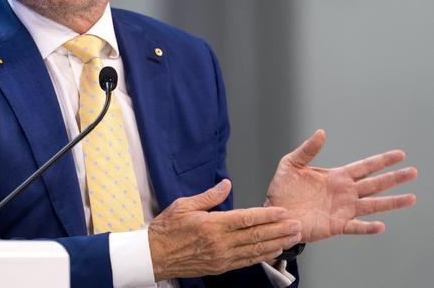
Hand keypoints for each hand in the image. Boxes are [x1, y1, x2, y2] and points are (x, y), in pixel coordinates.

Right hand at [148, 179, 302, 280]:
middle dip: (279, 230)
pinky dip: (262, 257)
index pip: (246, 219)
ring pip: (254, 251)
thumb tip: (226, 184)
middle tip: (297, 225)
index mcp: (211, 225)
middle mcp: (220, 243)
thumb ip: (208, 196)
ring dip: (276, 244)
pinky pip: (246, 262)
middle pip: (255, 236)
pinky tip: (273, 252)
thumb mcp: (183, 205)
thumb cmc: (166, 229)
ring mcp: (221, 257)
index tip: (282, 211)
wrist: (154, 255)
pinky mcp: (220, 267)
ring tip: (292, 239)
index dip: (267, 215)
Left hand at [265, 129, 416, 242]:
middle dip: (394, 178)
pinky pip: (355, 227)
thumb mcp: (291, 164)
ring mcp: (342, 210)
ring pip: (372, 205)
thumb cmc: (282, 188)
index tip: (399, 155)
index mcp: (336, 177)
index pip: (364, 167)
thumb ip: (307, 150)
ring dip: (391, 202)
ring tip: (410, 198)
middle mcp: (344, 193)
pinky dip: (367, 227)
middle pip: (374, 184)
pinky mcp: (336, 226)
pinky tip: (380, 226)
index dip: (381, 161)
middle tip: (413, 172)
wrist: (275, 212)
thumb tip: (321, 132)